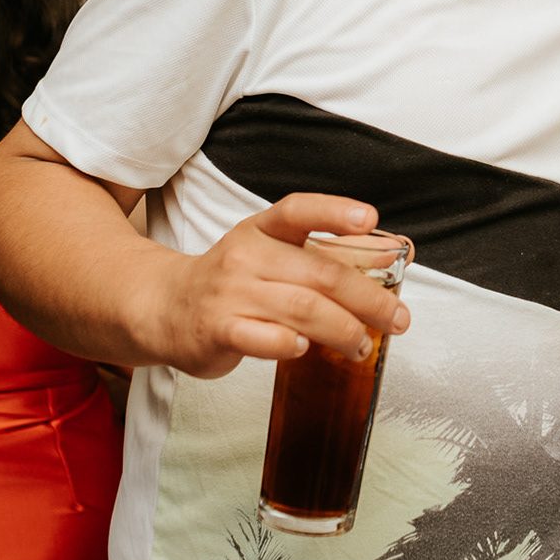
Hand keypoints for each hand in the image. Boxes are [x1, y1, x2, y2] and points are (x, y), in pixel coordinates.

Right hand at [136, 193, 409, 379]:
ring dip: (343, 329)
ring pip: (302, 308)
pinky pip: (265, 338)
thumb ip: (331, 252)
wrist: (162, 307)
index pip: (299, 210)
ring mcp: (230, 293)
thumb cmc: (234, 281)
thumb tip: (391, 252)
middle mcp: (246, 255)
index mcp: (263, 229)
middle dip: (368, 297)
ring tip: (363, 345)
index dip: (335, 212)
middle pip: (320, 272)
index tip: (369, 218)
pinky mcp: (218, 330)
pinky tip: (308, 349)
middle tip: (397, 318)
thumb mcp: (277, 254)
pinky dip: (292, 344)